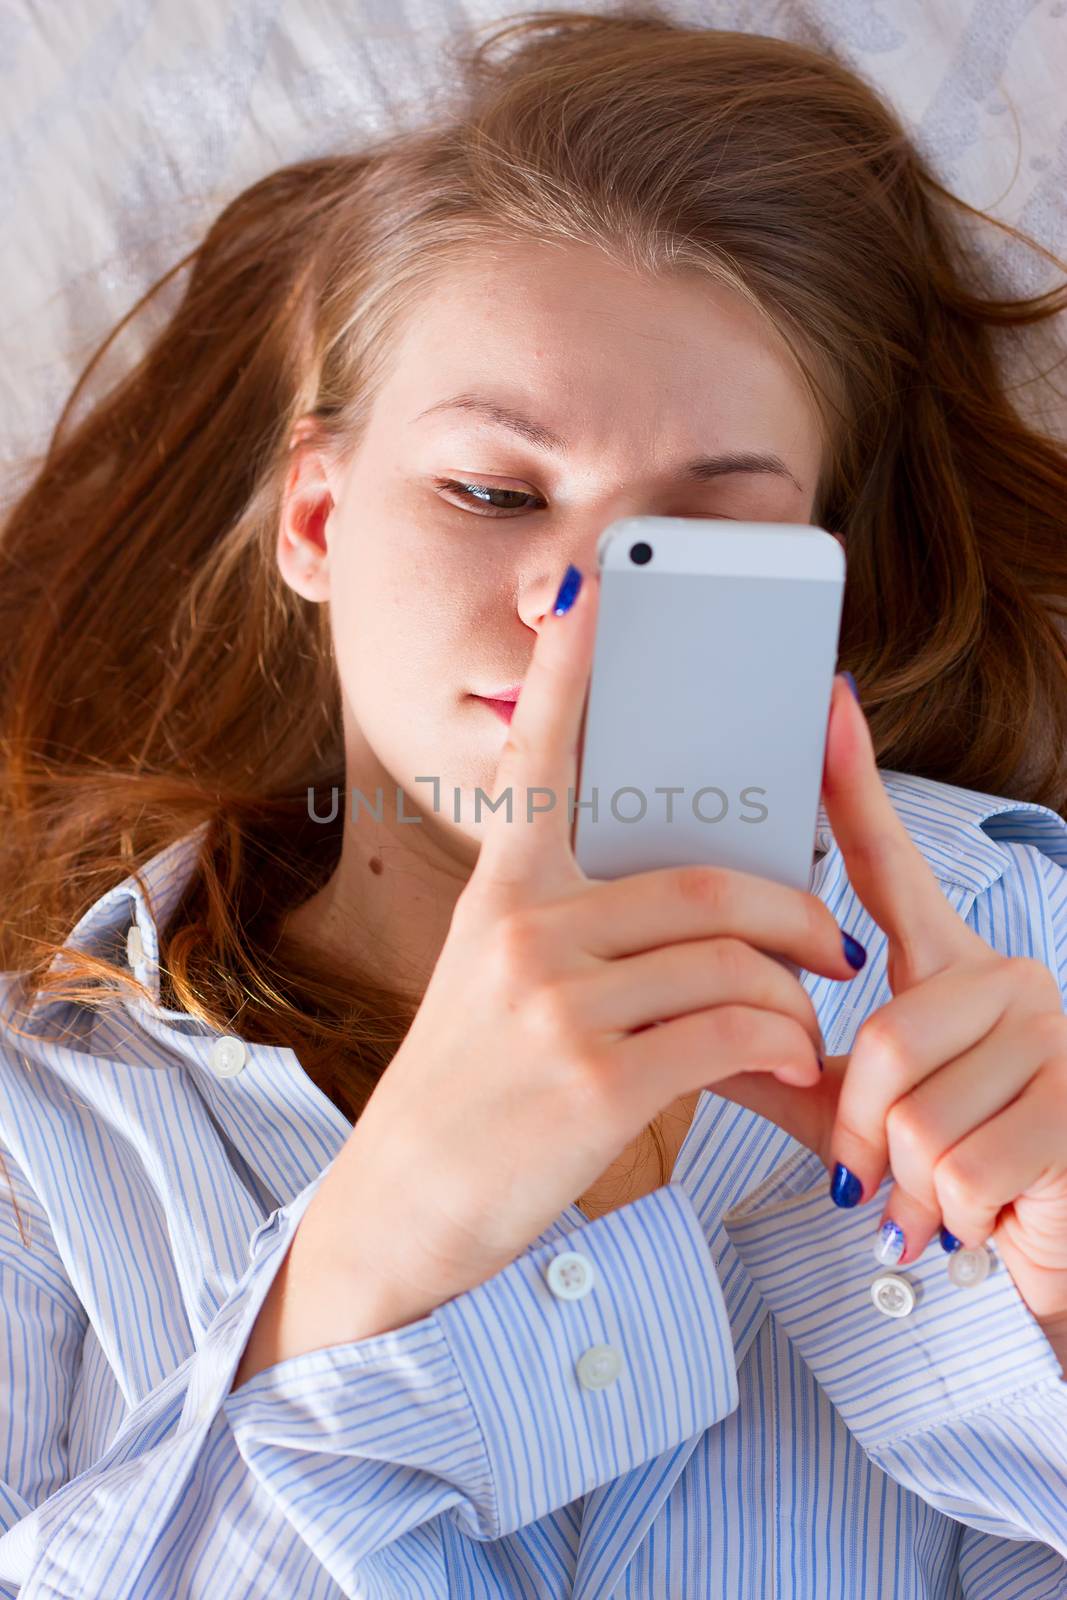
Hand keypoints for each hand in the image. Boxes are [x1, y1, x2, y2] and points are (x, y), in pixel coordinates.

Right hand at [305, 566, 862, 1338]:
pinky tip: (790, 1067)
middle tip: (832, 947)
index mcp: (506, 891)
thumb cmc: (469, 1086)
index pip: (541, 758)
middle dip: (798, 916)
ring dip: (797, 1000)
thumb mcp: (495, 980)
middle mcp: (527, 927)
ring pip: (735, 962)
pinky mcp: (595, 1077)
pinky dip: (786, 1048)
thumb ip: (576, 924)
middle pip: (710, 882)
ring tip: (807, 1028)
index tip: (593, 587)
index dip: (572, 666)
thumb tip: (697, 901)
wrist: (405, 1200)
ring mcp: (558, 1001)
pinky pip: (735, 1032)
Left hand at [713, 675, 1066, 1325]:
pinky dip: (947, 1216)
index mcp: (947, 966)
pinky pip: (958, 1170)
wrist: (1050, 1248)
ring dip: (907, 1183)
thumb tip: (684, 1012)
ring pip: (916, 1116)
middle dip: (864, 1129)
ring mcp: (1051, 1034)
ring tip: (935, 1197)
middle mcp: (1008, 976)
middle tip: (880, 1172)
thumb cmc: (944, 1172)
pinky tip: (975, 1219)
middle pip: (885, 1041)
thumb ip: (782, 1056)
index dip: (855, 782)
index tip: (825, 697)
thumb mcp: (855, 1110)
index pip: (889, 864)